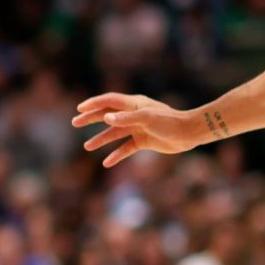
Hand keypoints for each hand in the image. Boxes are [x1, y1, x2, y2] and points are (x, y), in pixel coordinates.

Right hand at [73, 92, 206, 167]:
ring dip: (101, 139)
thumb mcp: (147, 119)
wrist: (189, 134)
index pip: (109, 101)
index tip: (79, 108)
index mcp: (134, 104)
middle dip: (91, 118)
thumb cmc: (169, 122)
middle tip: (75, 122)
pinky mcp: (144, 141)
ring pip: (115, 133)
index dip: (93, 103)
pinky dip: (117, 155)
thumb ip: (126, 118)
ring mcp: (138, 128)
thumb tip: (106, 117)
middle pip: (108, 115)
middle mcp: (134, 114)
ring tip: (87, 147)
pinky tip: (107, 163)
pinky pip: (126, 148)